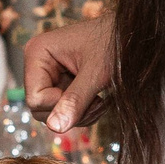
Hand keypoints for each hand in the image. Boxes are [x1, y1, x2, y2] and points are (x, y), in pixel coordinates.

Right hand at [23, 11, 115, 132]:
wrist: (129, 35)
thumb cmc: (113, 44)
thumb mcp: (95, 74)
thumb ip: (75, 101)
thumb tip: (55, 128)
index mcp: (37, 53)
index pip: (35, 99)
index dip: (59, 105)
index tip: (85, 94)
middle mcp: (37, 64)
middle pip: (40, 109)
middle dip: (71, 112)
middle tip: (97, 103)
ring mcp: (49, 75)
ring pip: (53, 114)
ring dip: (80, 114)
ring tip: (100, 102)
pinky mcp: (60, 83)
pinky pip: (63, 111)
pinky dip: (82, 112)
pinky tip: (97, 100)